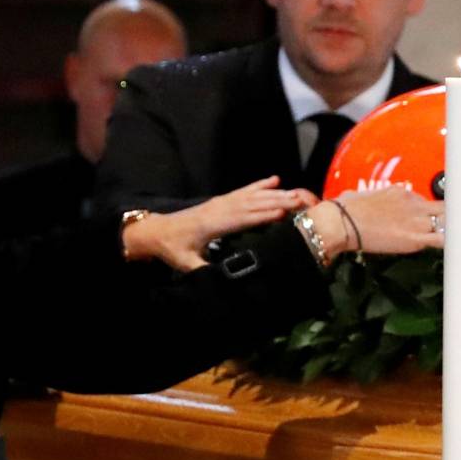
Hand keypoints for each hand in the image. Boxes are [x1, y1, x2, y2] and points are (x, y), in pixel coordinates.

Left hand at [123, 176, 309, 271]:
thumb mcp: (185, 264)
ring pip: (252, 195)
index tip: (284, 212)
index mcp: (213, 225)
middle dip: (279, 201)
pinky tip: (275, 179)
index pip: (242, 218)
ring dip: (275, 192)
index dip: (263, 215)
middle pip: (253, 203)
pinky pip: (244, 191)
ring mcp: (220, 203)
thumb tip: (220, 280)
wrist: (157, 231)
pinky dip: (260, 184)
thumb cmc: (173, 249)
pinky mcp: (220, 201)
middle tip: (303, 201)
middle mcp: (219, 210)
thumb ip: (202, 271)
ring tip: (297, 192)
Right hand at [312, 186, 460, 258]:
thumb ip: (371, 201)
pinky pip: (443, 239)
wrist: (341, 221)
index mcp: (399, 193)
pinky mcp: (415, 238)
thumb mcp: (360, 198)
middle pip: (445, 205)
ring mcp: (416, 219)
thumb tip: (360, 202)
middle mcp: (413, 203)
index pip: (424, 202)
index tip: (448, 208)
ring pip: (450, 221)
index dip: (436, 208)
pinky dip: (460, 242)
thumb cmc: (343, 211)